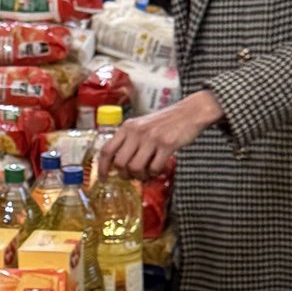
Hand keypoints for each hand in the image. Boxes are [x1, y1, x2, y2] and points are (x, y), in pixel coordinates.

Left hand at [100, 92, 222, 171]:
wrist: (189, 112)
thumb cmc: (165, 122)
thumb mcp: (141, 126)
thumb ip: (129, 141)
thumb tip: (118, 164)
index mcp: (127, 127)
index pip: (107, 150)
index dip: (102, 167)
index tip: (103, 178)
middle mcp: (136, 131)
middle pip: (120, 163)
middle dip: (124, 175)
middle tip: (132, 176)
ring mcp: (151, 138)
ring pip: (135, 168)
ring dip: (140, 176)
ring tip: (146, 174)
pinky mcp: (167, 144)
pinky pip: (154, 168)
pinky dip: (155, 174)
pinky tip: (158, 170)